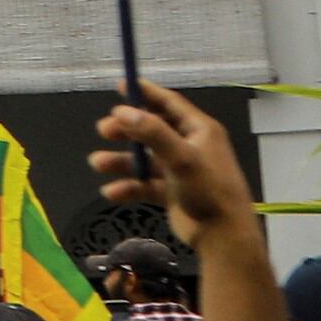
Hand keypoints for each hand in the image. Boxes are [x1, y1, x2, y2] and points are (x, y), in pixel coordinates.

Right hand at [96, 79, 256, 245]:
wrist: (223, 235)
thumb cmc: (209, 190)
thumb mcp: (182, 158)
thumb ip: (152, 132)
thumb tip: (122, 111)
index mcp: (199, 131)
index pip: (170, 104)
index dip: (146, 93)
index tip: (121, 84)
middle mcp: (189, 147)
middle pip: (151, 130)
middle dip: (126, 130)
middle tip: (104, 130)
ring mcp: (179, 171)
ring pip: (144, 159)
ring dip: (121, 161)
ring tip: (97, 163)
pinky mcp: (172, 192)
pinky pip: (144, 184)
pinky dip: (128, 186)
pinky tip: (113, 192)